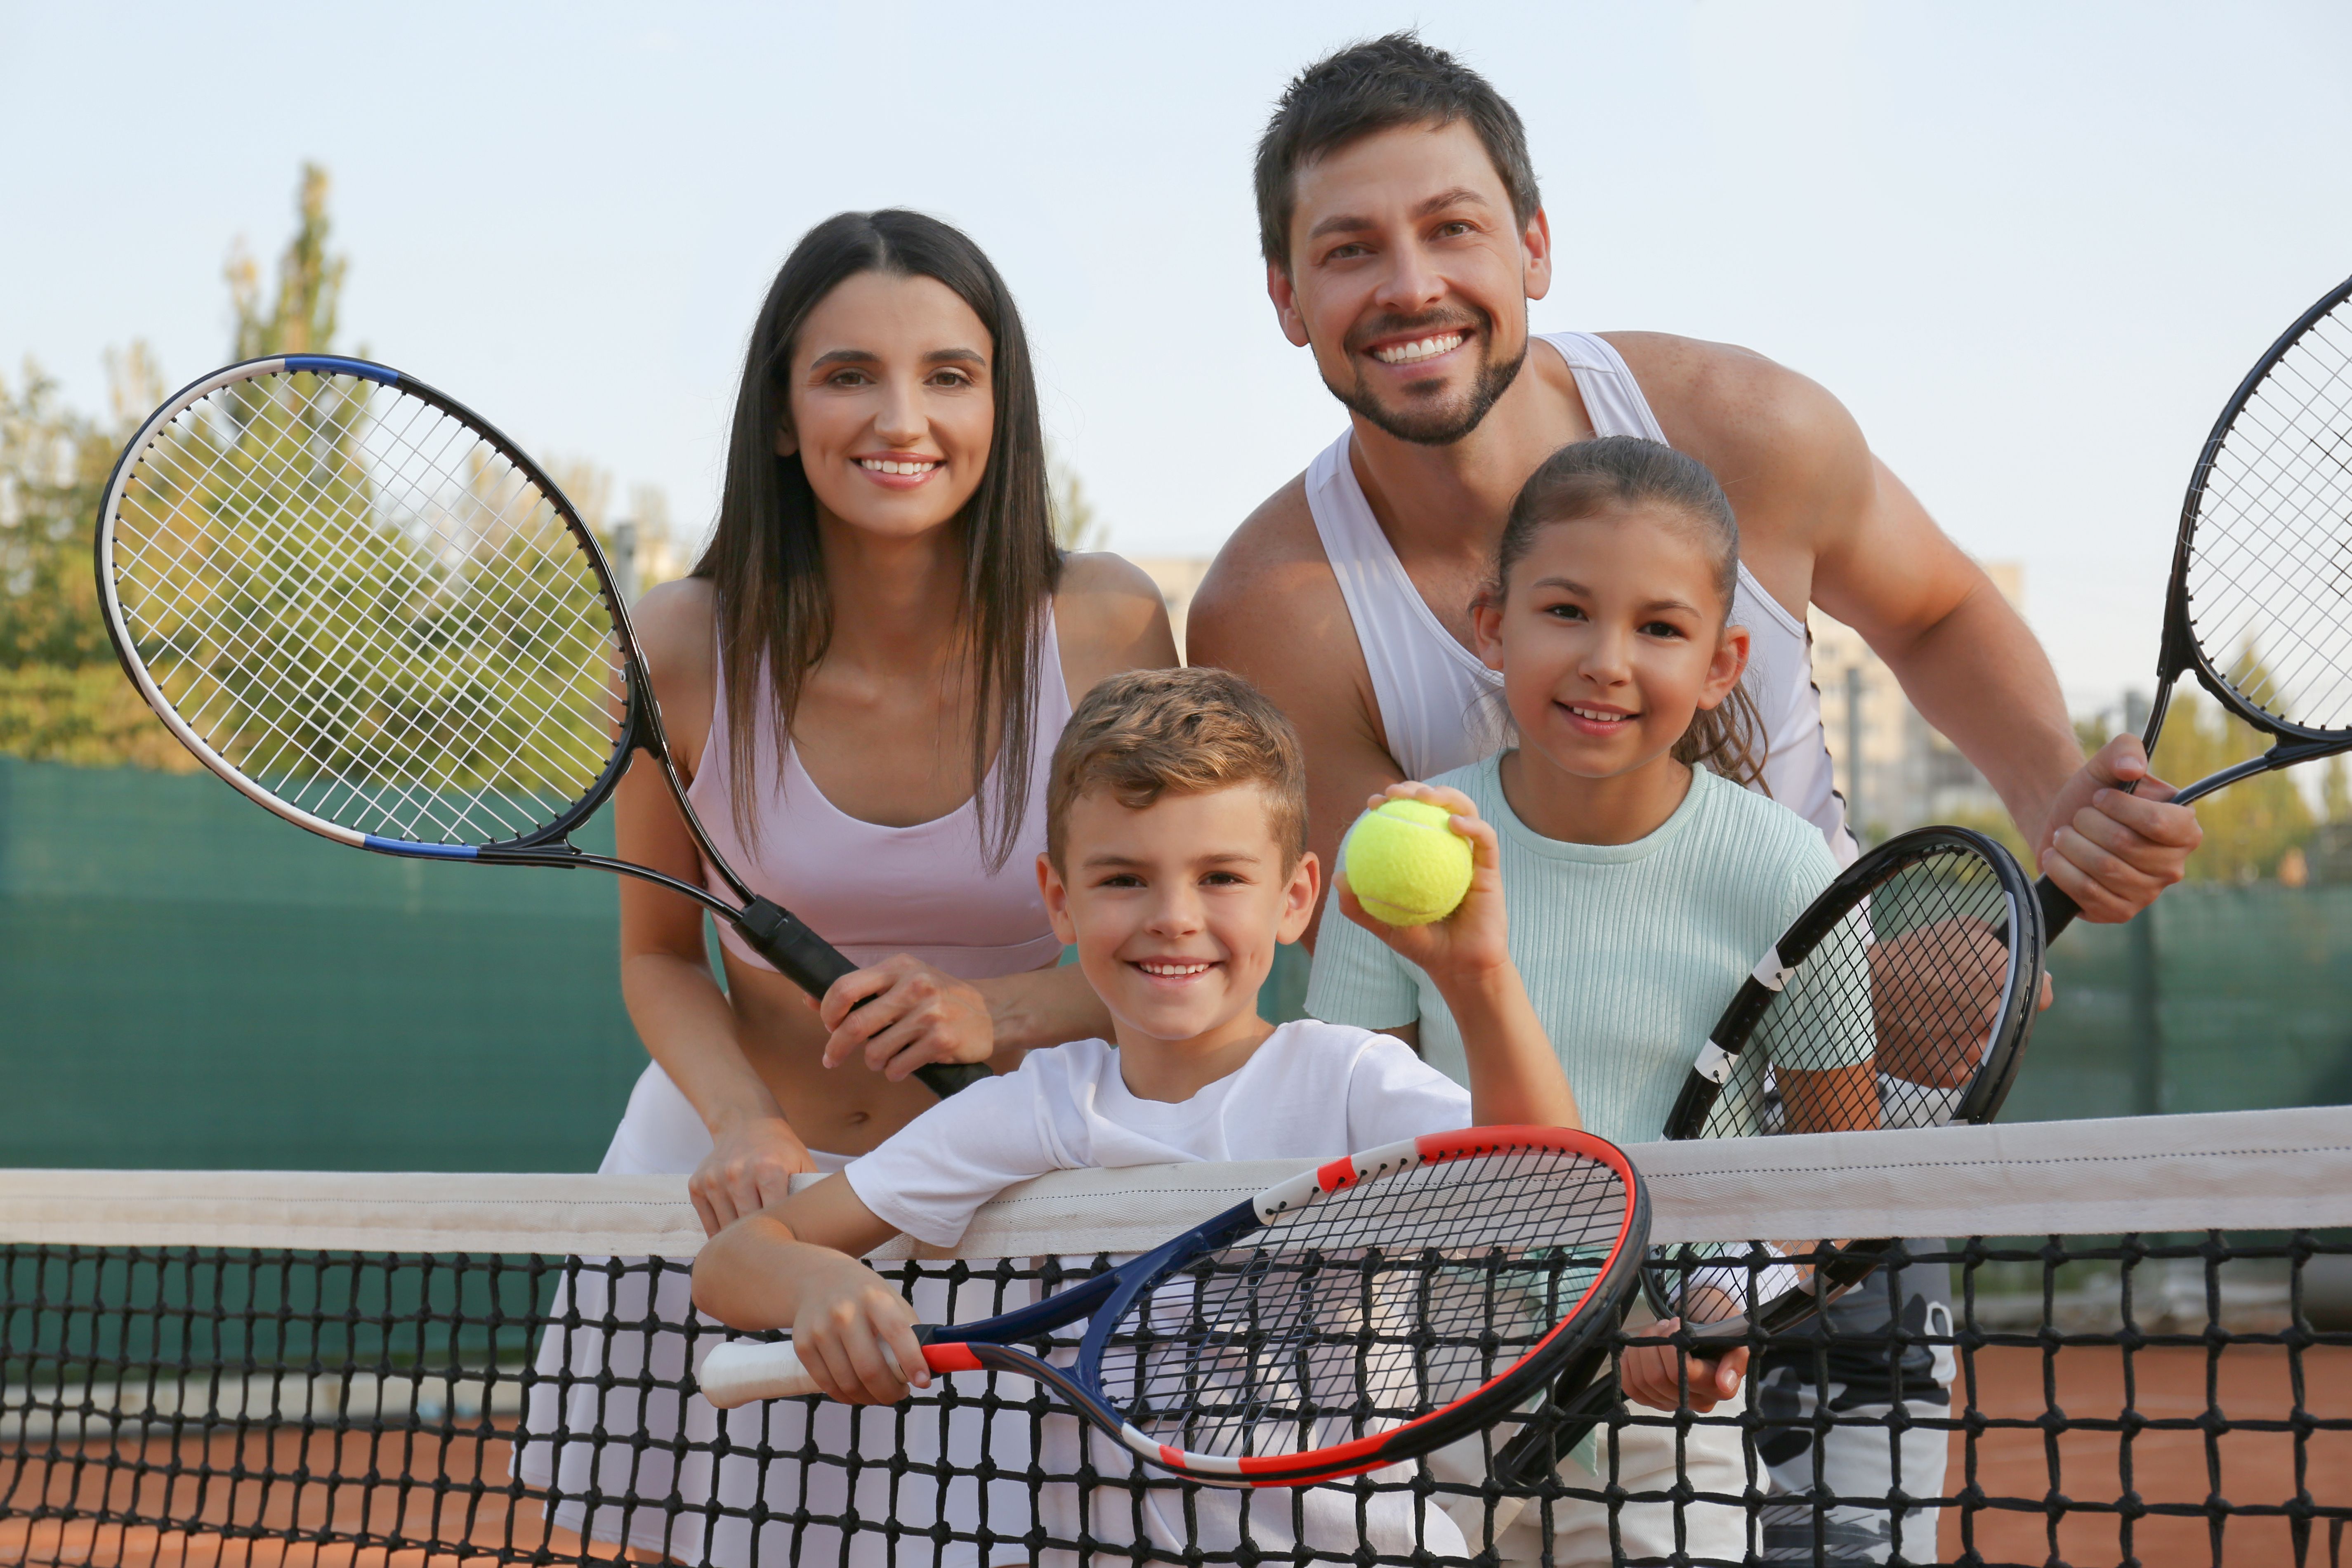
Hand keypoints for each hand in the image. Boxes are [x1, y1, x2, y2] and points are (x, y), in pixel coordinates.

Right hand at [690, 1116, 816, 1237]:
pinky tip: (732, 1236)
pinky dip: (719, 1233)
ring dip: (739, 1239)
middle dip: (761, 1239)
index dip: (782, 1234)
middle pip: (749, 1225)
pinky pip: (707, 1222)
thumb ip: (810, 1193)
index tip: (788, 1244)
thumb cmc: (780, 1150)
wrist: (746, 1124)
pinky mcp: (697, 1185)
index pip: (775, 1215)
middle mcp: (737, 1173)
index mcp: (768, 1168)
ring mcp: (714, 1179)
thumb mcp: (803, 1164)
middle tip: (771, 1254)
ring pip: (726, 1228)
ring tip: (752, 1246)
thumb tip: (820, 1226)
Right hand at [789, 1250, 931, 1403]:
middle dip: (889, 1392)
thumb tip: (930, 1365)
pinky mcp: (802, 1346)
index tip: (923, 1382)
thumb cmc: (863, 1294)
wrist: (816, 1279)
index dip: (912, 1362)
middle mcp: (844, 1312)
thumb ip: (909, 1329)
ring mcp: (820, 1330)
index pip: (897, 1333)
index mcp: (874, 1298)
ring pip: (848, 1383)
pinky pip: (827, 1384)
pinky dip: (846, 1397)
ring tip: (880, 1395)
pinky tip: (858, 1394)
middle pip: (870, 1368)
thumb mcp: (890, 1299)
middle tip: (899, 1395)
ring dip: (869, 1398)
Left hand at [814, 955, 993, 1080]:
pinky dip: (894, 1072)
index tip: (828, 1025)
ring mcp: (930, 1014)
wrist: (993, 1011)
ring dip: (873, 1061)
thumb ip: (861, 990)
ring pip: (875, 1052)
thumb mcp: (904, 981)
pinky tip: (903, 1065)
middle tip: (831, 1058)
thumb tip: (807, 997)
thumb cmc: (941, 996)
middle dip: (836, 1047)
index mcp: (900, 968)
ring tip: (884, 1058)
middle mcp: (914, 987)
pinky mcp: (942, 1040)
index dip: (827, 1012)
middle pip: (855, 1025)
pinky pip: (898, 1067)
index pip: (845, 988)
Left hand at [1335, 783, 1507, 982]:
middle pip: (1437, 806)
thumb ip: (1359, 906)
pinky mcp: (1491, 869)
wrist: (1458, 968)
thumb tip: (1338, 877)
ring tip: (1425, 796)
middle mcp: (1447, 850)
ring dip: (1447, 795)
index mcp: (1423, 857)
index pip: (1409, 819)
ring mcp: (1470, 857)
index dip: (1393, 803)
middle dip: (1417, 788)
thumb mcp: (1384, 925)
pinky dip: (1473, 826)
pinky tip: (1454, 824)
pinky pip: (1486, 840)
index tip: (1373, 802)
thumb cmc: (1423, 946)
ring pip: (1466, 811)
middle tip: (1395, 792)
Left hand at [1617, 1318, 1747, 1413]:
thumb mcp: (1736, 1339)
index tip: (1677, 1323)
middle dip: (1654, 1342)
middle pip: (1657, 1377)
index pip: (1682, 1372)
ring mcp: (1673, 1403)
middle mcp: (1696, 1402)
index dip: (1671, 1344)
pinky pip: (1632, 1388)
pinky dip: (1629, 1364)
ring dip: (1641, 1349)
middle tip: (1664, 1325)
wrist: (1706, 1332)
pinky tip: (1638, 1348)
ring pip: (1642, 1381)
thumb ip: (1736, 1360)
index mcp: (1717, 1389)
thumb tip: (1724, 1384)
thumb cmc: (1720, 1332)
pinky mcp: (1654, 1400)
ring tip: (1655, 1332)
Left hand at [2037, 735, 2200, 922]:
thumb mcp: (2109, 761)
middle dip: (2088, 824)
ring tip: (2064, 834)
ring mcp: (2148, 893)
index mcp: (2185, 829)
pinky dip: (2063, 870)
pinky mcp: (2118, 912)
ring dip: (2072, 845)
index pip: (2160, 822)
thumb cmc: (2094, 793)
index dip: (2120, 807)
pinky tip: (2056, 856)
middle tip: (2078, 817)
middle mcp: (2173, 866)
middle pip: (2125, 845)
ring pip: (2104, 869)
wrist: (2064, 822)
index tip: (2099, 796)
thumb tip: (2131, 767)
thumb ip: (2125, 750)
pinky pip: (2088, 894)